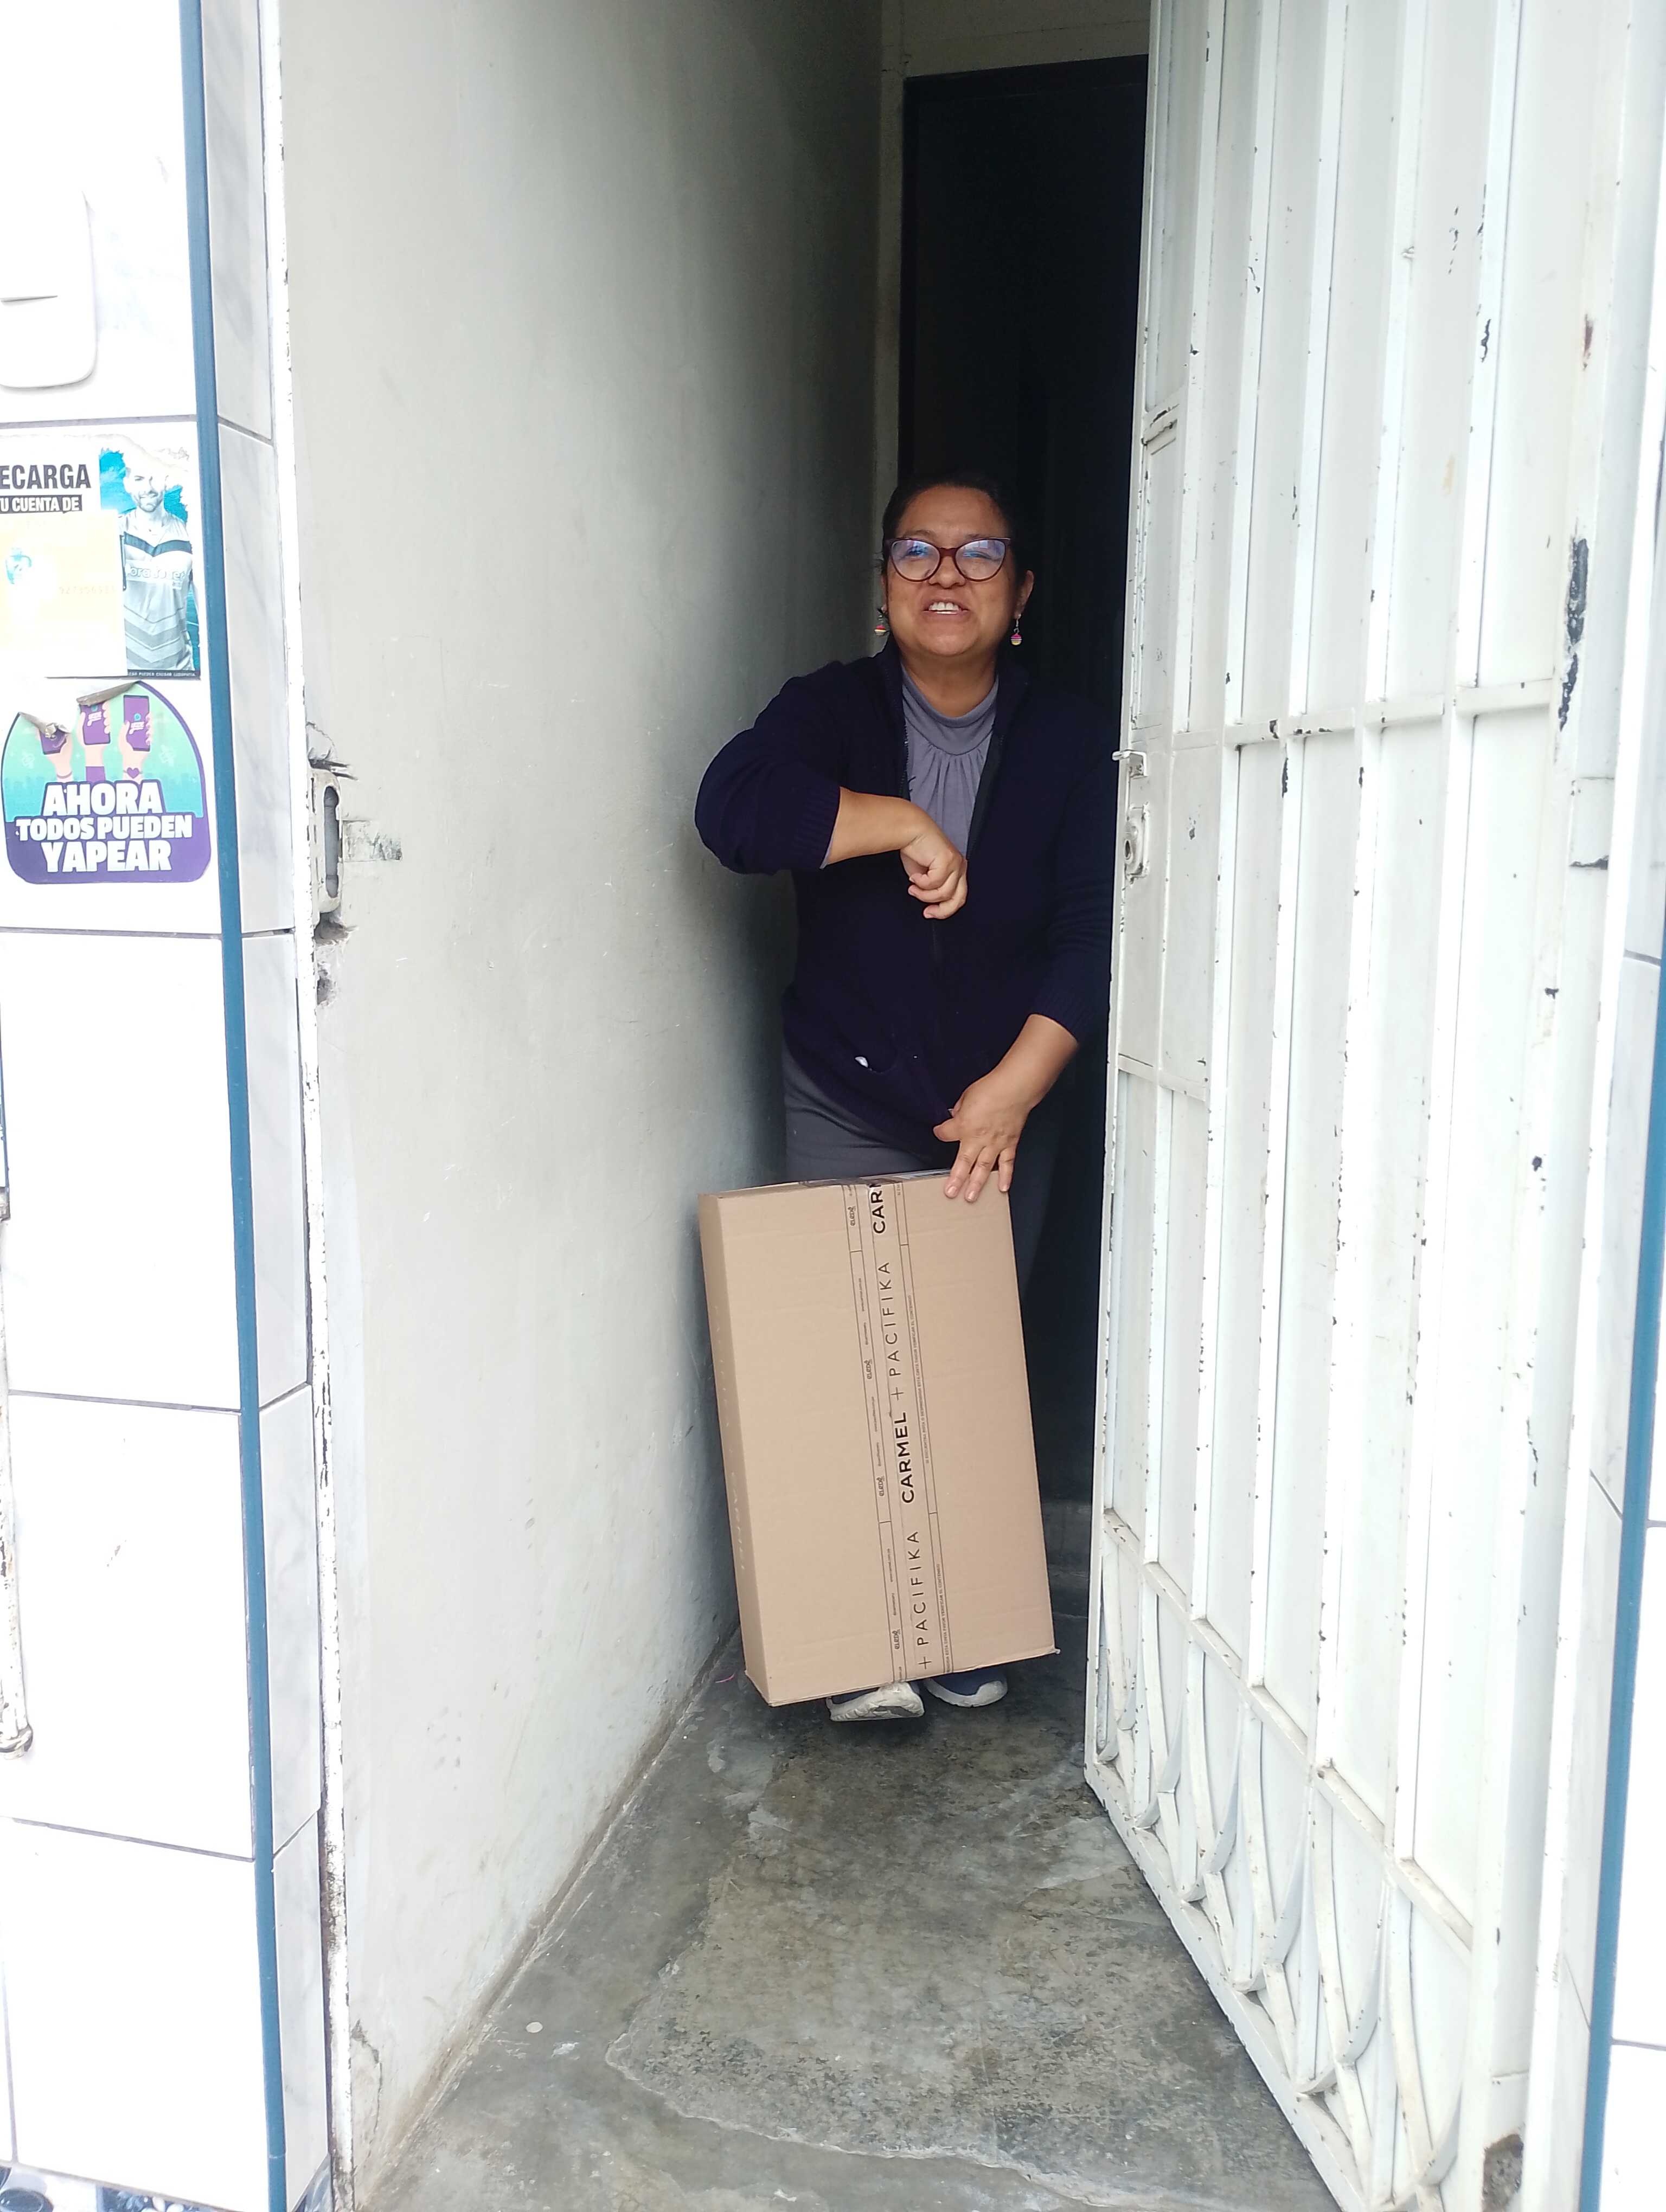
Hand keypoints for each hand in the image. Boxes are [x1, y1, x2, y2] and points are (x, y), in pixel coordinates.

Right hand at [899, 814, 966, 918]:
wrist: (911, 830)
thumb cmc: (916, 850)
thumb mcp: (925, 877)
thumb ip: (932, 890)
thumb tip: (929, 904)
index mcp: (957, 871)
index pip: (958, 898)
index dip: (944, 911)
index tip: (929, 913)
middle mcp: (960, 866)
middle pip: (958, 899)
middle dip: (941, 910)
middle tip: (926, 911)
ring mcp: (956, 863)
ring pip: (944, 893)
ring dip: (925, 894)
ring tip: (913, 887)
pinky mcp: (948, 860)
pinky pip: (935, 883)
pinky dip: (921, 883)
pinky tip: (914, 876)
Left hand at [934, 1068, 1034, 1200]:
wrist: (1015, 1088)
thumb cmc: (992, 1088)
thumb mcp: (967, 1096)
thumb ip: (961, 1110)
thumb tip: (957, 1115)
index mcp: (964, 1124)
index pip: (945, 1133)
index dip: (940, 1133)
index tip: (940, 1132)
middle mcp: (978, 1138)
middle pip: (963, 1162)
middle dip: (956, 1179)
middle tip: (950, 1192)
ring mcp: (995, 1143)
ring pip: (984, 1168)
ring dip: (976, 1184)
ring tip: (971, 1197)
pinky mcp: (1010, 1143)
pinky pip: (1007, 1163)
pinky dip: (1005, 1177)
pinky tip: (1002, 1188)